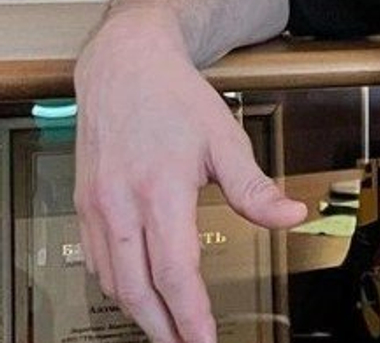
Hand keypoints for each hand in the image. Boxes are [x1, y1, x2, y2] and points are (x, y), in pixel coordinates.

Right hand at [73, 10, 306, 342]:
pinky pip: (97, 260)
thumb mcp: (226, 138)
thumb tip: (293, 215)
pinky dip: (118, 285)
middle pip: (137, 289)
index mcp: (161, 189)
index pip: (175, 271)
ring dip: (139, 312)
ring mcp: (97, 206)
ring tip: (168, 330)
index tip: (204, 341)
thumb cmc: (176, 99)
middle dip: (162, 328)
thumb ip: (255, 187)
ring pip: (112, 281)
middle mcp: (121, 203)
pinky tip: (139, 292)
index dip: (191, 314)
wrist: (125, 66)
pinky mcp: (85, 204)